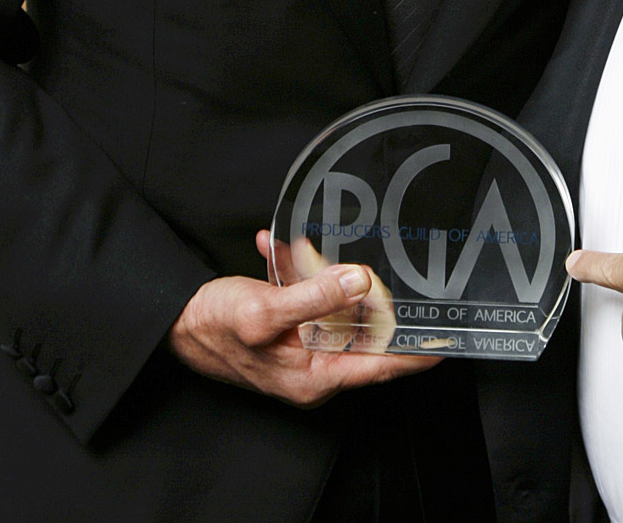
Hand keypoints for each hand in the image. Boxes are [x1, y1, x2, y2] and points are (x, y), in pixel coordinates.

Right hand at [167, 229, 439, 405]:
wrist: (173, 322)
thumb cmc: (213, 326)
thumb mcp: (264, 310)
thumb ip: (313, 295)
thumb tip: (361, 280)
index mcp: (313, 377)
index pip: (379, 367)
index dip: (416, 353)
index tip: (449, 340)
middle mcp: (312, 367)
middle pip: (361, 332)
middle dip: (371, 294)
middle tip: (396, 264)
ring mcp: (301, 348)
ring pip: (335, 307)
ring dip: (326, 274)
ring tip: (315, 247)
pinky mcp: (288, 328)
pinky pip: (308, 298)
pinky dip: (298, 271)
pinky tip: (279, 248)